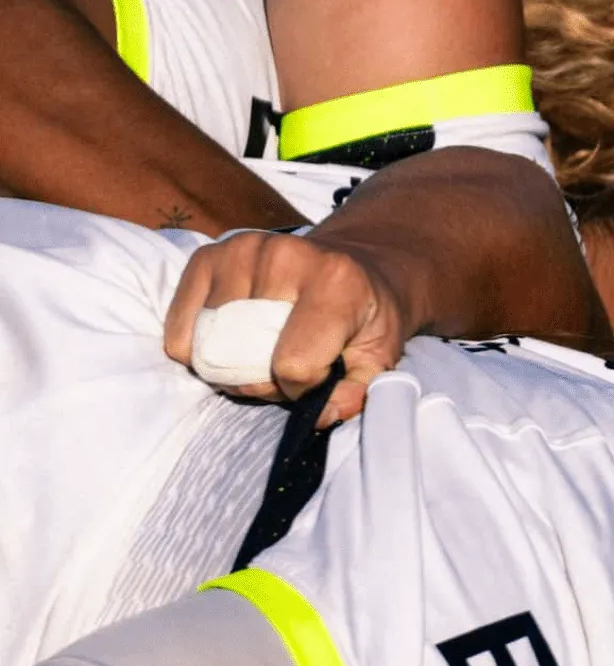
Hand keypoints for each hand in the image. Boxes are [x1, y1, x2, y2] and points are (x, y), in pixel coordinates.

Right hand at [161, 229, 422, 428]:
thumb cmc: (366, 315)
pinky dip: (197, 347)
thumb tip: (322, 414)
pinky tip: (227, 342)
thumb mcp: (381, 355)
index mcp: (336, 283)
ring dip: (230, 364)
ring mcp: (240, 252)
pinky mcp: (207, 255)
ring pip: (211, 343)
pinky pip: (180, 325)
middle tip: (285, 369)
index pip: (294, 364)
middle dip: (263, 380)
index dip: (302, 389)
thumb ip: (356, 392)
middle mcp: (285, 258)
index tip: (316, 379)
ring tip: (259, 353)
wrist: (352, 264)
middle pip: (246, 355)